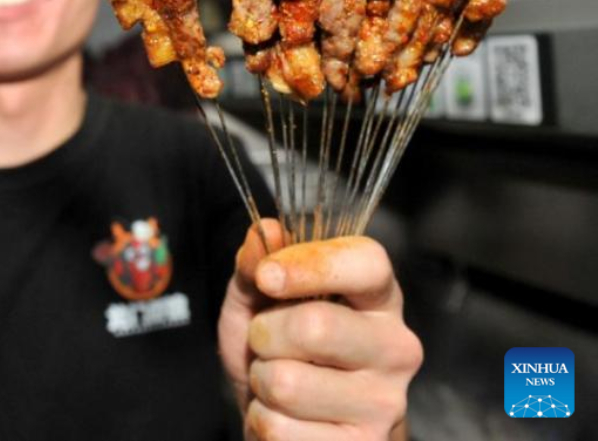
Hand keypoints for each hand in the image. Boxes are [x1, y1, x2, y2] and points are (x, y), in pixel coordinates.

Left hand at [217, 220, 422, 440]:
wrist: (296, 428)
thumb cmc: (282, 352)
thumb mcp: (259, 301)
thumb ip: (257, 265)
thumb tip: (264, 232)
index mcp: (378, 298)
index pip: (367, 262)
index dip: (310, 263)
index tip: (268, 276)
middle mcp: (395, 348)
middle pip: (316, 326)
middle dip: (265, 335)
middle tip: (267, 343)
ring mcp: (385, 404)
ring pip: (288, 383)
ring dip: (262, 382)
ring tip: (277, 382)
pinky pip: (279, 429)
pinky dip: (263, 422)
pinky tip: (286, 418)